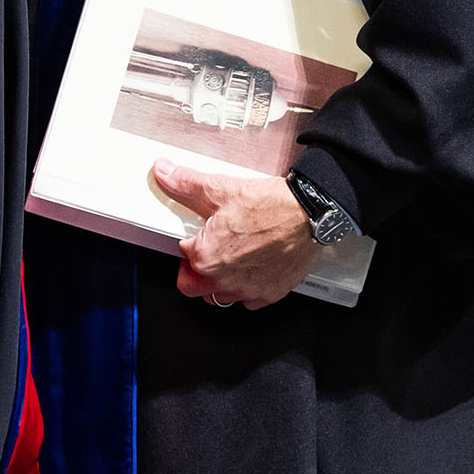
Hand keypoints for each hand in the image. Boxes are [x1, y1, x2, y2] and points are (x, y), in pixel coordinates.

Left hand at [150, 160, 318, 309]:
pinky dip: (247, 289)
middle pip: (193, 286)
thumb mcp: (219, 189)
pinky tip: (252, 269)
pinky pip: (250, 301)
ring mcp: (248, 290)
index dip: (189, 241)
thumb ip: (184, 183)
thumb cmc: (271, 206)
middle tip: (204, 252)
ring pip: (221, 297)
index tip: (198, 234)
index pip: (182, 255)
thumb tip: (164, 172)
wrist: (310, 214)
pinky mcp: (271, 293)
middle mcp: (225, 280)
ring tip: (228, 260)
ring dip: (219, 283)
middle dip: (194, 271)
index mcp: (205, 257)